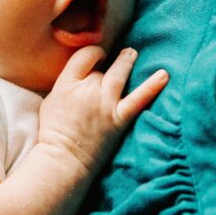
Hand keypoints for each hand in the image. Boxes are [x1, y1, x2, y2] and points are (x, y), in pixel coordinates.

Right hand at [38, 46, 167, 172]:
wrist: (63, 160)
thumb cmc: (54, 133)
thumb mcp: (51, 100)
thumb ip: (67, 83)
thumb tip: (82, 74)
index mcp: (67, 84)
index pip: (84, 56)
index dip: (92, 54)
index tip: (96, 58)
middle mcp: (87, 90)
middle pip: (100, 68)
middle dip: (107, 62)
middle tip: (115, 56)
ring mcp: (105, 104)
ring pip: (120, 73)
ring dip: (127, 61)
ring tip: (131, 54)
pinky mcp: (119, 119)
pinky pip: (139, 99)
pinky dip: (152, 87)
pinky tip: (164, 75)